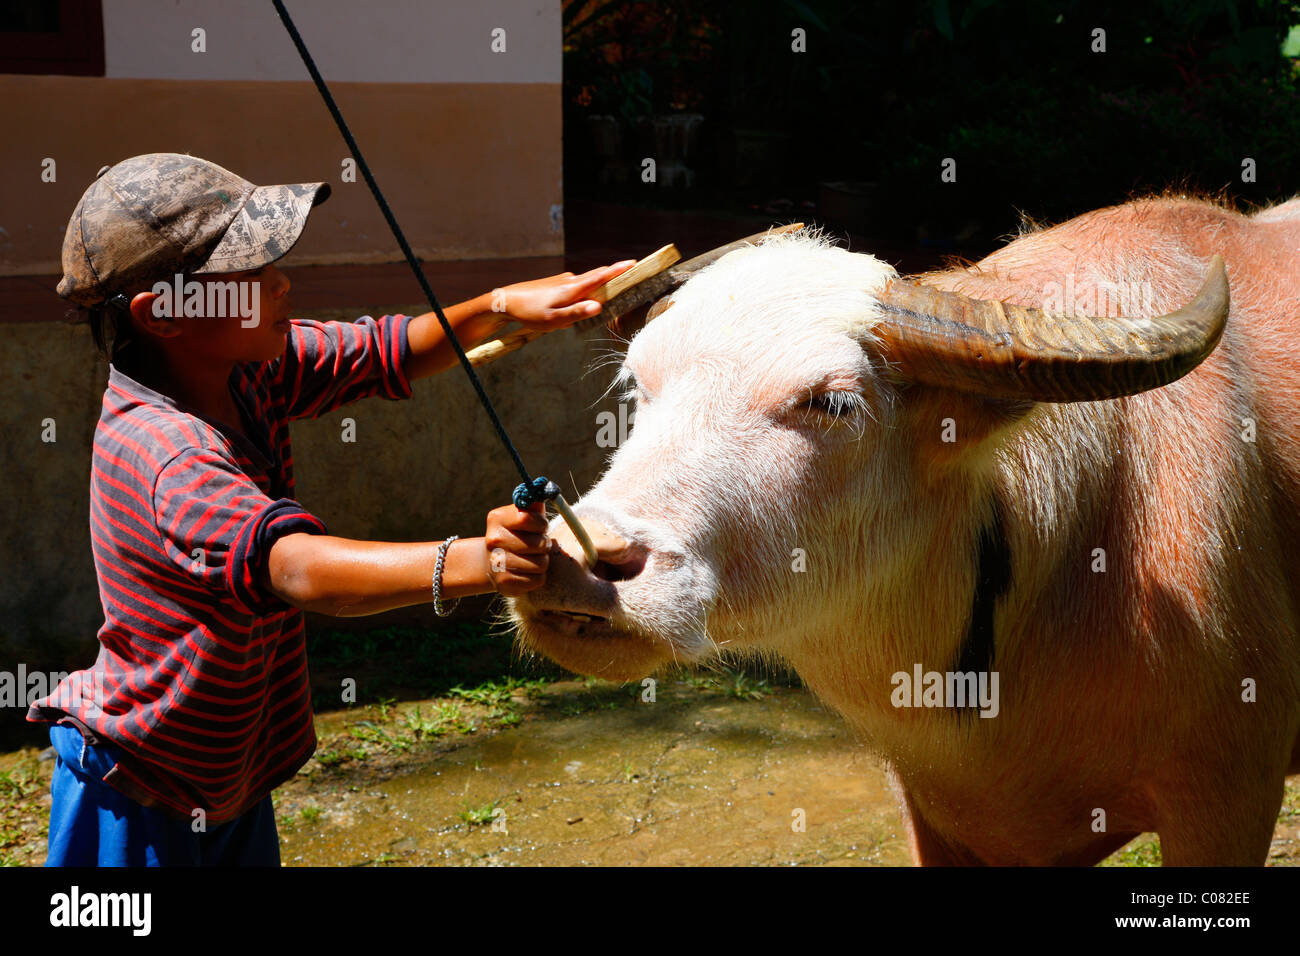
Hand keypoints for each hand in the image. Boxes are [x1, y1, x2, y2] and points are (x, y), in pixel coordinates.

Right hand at [483, 501, 554, 595]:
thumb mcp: (523, 514)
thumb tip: (545, 489)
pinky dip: (537, 577)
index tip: (540, 527)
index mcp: (497, 518)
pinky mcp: (503, 583)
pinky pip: (537, 580)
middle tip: (537, 545)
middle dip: (544, 545)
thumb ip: (534, 504)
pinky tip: (527, 572)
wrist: (493, 560)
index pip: (527, 518)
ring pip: (541, 564)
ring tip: (532, 558)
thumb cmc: (517, 533)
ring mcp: (496, 563)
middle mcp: (493, 540)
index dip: (541, 523)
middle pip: (539, 544)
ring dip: (542, 561)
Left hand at [493, 260, 635, 331]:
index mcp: (572, 289)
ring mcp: (563, 281)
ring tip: (608, 294)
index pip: (600, 277)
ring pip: (586, 284)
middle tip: (632, 271)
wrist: (506, 301)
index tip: (634, 263)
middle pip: (597, 276)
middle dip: (614, 274)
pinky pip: (576, 288)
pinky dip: (583, 293)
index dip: (618, 270)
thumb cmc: (530, 313)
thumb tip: (599, 307)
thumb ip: (577, 313)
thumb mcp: (554, 319)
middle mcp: (570, 281)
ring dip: (598, 288)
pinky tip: (577, 307)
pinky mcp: (556, 285)